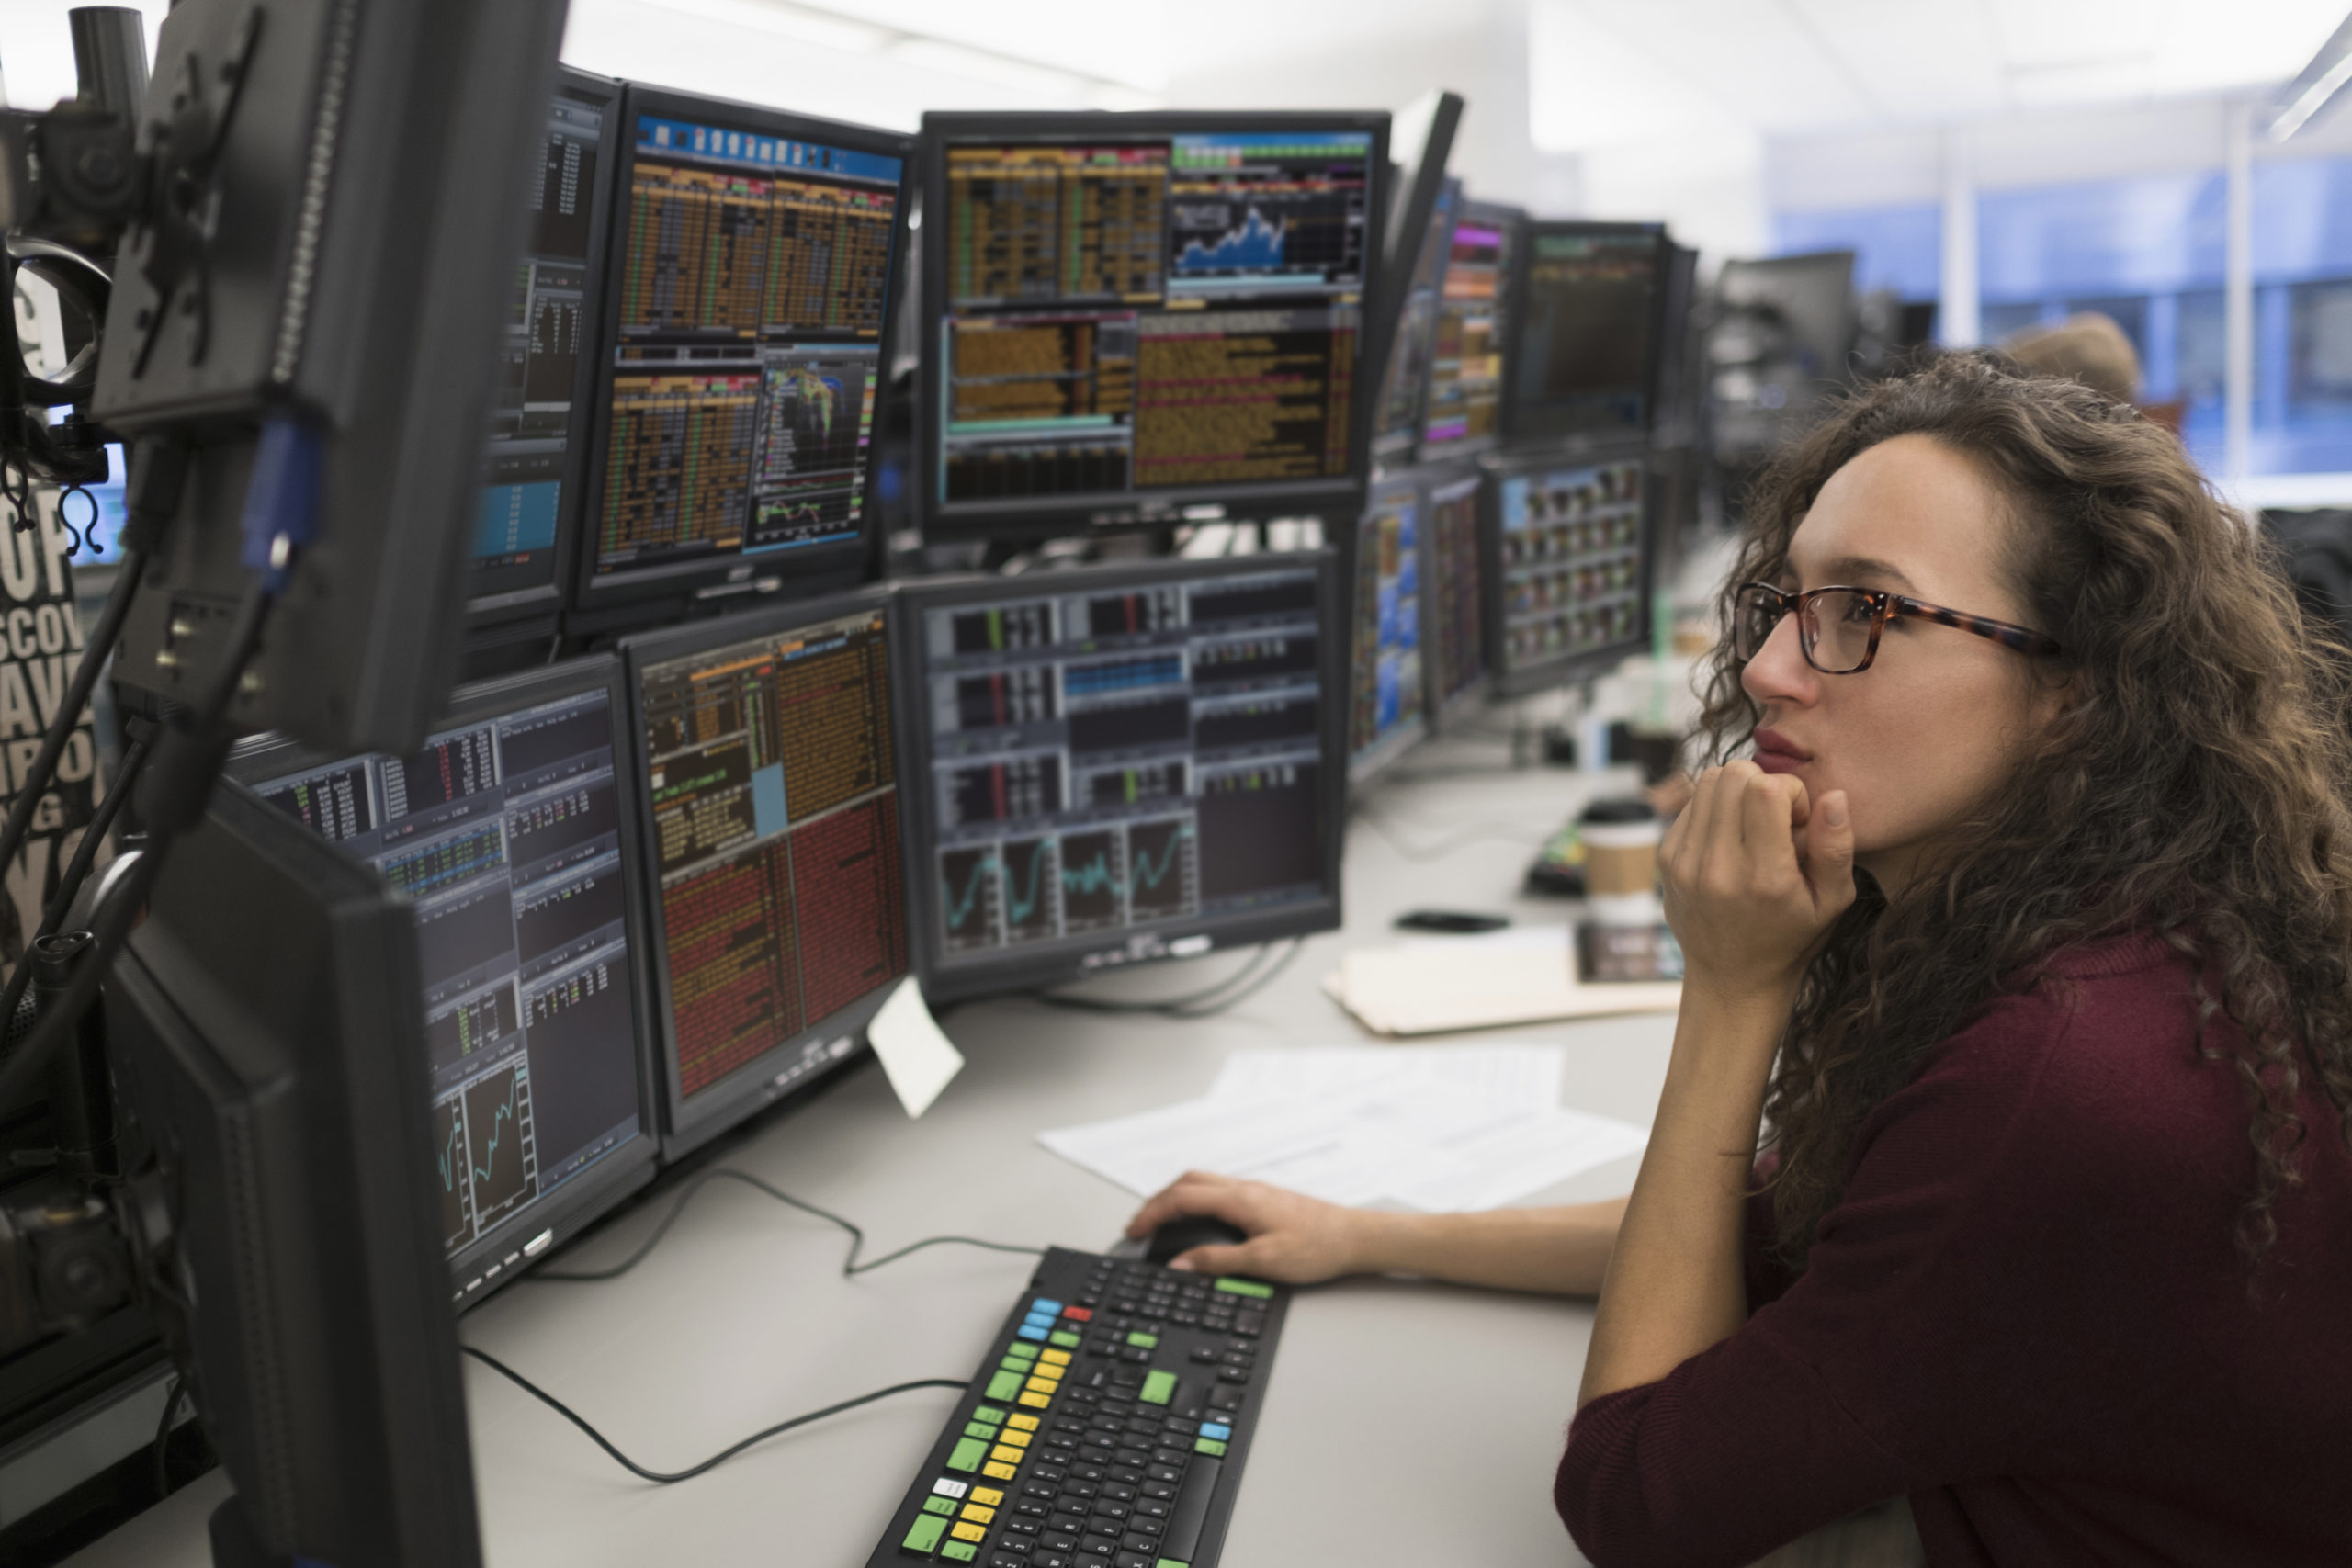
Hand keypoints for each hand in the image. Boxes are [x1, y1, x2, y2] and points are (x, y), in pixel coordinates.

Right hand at [1122, 1171, 1374, 1283]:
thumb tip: (1180, 1264)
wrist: (1354, 1237)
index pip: (1181, 1198)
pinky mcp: (1264, 1200)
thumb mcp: (1263, 1262)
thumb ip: (1218, 1262)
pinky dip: (1196, 1202)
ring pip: (1203, 1184)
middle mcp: (1245, 1189)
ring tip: (1161, 1222)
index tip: (1134, 1231)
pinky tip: (1198, 1222)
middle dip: (1157, 1201)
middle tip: (1140, 1224)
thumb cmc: (1317, 1247)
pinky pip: (1219, 1192)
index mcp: (1239, 1199)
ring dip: (1176, 1199)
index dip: (1152, 1213)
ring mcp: (1255, 1192)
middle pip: (1187, 1182)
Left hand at [1658, 762, 1854, 1002]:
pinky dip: (1715, 809)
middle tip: (1775, 820)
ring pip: (1708, 781)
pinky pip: (1692, 803)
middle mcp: (1717, 868)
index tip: (1797, 821)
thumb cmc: (1792, 937)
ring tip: (1754, 826)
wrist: (1731, 978)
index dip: (1790, 791)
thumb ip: (1837, 847)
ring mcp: (1684, 862)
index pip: (1765, 789)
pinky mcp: (1666, 859)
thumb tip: (1833, 795)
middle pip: (1733, 774)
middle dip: (1763, 784)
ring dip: (1737, 792)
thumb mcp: (1832, 901)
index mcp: (1763, 878)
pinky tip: (1731, 839)